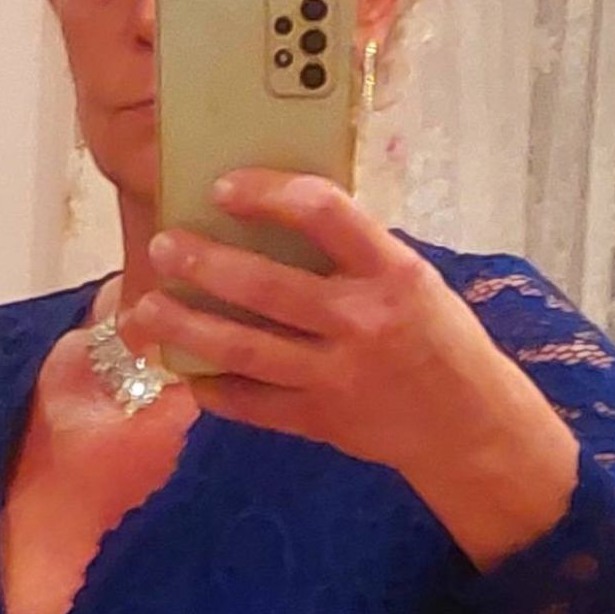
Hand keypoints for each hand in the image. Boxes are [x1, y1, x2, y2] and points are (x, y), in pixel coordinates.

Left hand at [130, 170, 578, 562]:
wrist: (470, 426)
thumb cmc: (439, 337)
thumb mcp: (414, 279)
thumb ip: (355, 253)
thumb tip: (275, 213)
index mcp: (392, 272)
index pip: (326, 214)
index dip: (268, 194)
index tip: (223, 187)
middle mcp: (362, 321)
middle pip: (266, 286)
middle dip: (203, 263)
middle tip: (163, 244)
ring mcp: (337, 376)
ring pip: (243, 348)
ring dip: (186, 325)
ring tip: (144, 309)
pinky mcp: (320, 421)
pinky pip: (251, 404)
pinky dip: (212, 387)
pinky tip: (185, 369)